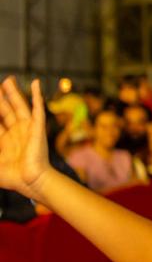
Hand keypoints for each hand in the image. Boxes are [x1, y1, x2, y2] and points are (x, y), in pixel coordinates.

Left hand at [0, 77, 51, 201]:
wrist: (30, 181)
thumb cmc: (11, 178)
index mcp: (5, 141)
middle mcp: (16, 132)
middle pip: (5, 110)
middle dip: (0, 99)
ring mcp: (27, 128)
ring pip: (18, 105)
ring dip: (13, 93)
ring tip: (8, 80)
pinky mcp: (38, 127)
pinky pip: (38, 107)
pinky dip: (37, 95)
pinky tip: (36, 83)